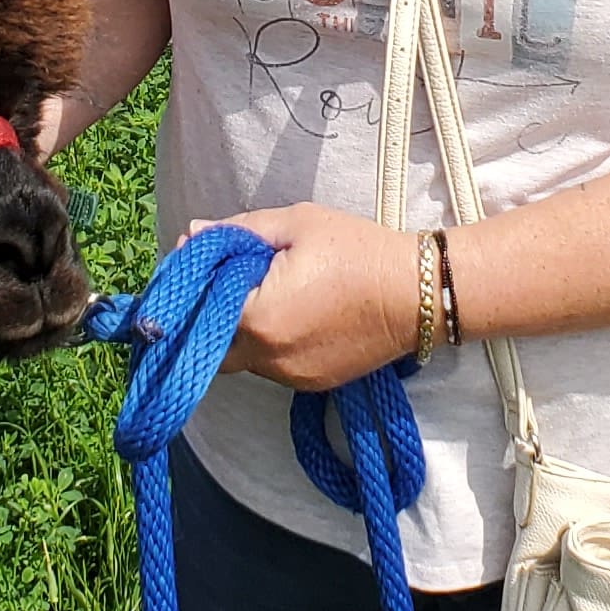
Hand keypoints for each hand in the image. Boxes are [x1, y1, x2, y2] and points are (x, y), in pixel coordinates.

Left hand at [208, 204, 419, 392]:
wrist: (417, 293)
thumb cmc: (358, 251)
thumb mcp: (296, 225)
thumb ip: (238, 231)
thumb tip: (192, 234)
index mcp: (259, 318)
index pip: (200, 308)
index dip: (198, 283)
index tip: (206, 263)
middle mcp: (269, 358)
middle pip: (214, 343)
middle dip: (215, 315)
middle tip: (235, 282)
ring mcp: (291, 377)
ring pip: (244, 358)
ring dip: (245, 331)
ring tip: (274, 294)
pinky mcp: (312, 385)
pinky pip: (274, 367)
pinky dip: (273, 344)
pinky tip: (298, 314)